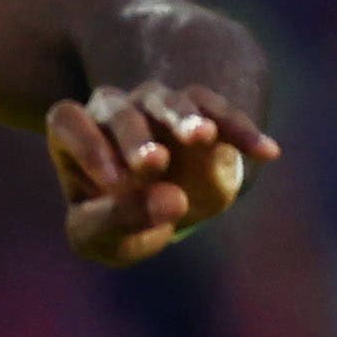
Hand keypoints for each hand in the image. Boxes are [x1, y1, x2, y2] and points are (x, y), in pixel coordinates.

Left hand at [46, 81, 276, 266]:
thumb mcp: (103, 235)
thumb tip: (171, 200)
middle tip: (153, 163)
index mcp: (75, 135)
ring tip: (203, 137)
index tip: (114, 183)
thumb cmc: (115, 223)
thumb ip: (122, 221)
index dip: (88, 146)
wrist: (156, 210)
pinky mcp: (203, 112)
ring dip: (185, 118)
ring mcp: (158, 106)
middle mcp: (113, 111)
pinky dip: (241, 132)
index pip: (69, 122)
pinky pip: (222, 114)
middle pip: (118, 110)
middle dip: (134, 137)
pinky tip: (266, 153)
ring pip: (169, 101)